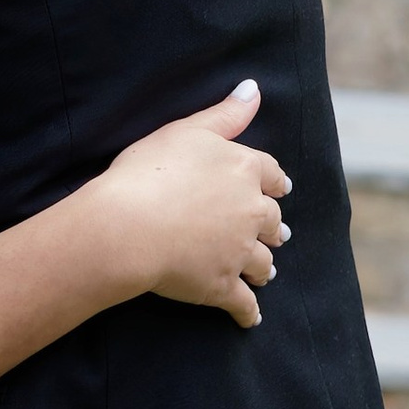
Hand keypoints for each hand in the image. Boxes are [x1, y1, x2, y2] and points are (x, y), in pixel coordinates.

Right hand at [91, 82, 290, 328]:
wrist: (127, 227)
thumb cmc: (148, 173)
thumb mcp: (186, 131)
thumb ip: (225, 114)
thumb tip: (254, 88)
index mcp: (244, 170)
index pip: (270, 174)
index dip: (275, 182)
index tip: (280, 188)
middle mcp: (250, 212)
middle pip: (272, 222)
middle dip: (273, 229)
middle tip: (277, 234)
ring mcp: (238, 252)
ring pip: (262, 263)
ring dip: (264, 268)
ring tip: (264, 272)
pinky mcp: (221, 286)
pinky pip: (242, 304)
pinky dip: (248, 313)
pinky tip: (250, 319)